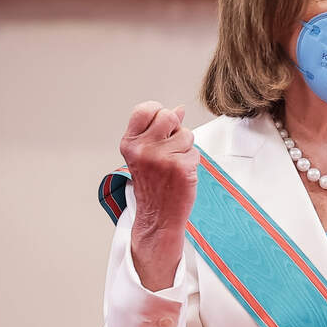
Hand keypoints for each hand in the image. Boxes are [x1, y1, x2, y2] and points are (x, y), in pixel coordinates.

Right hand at [120, 102, 198, 290]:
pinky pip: (195, 152)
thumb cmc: (153, 185)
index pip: (145, 109)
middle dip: (175, 129)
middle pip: (169, 116)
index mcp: (130, 143)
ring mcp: (162, 158)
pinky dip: (192, 162)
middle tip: (169, 148)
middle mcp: (143, 149)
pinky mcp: (181, 167)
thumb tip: (178, 109)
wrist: (158, 217)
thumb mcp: (145, 154)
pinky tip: (181, 175)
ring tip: (173, 165)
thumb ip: (158, 131)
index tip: (162, 126)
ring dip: (185, 148)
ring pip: (186, 134)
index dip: (158, 113)